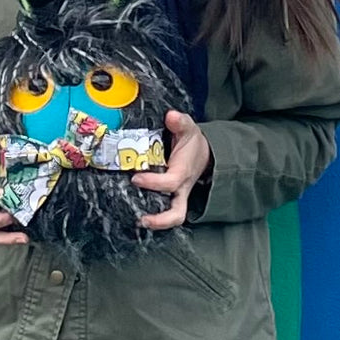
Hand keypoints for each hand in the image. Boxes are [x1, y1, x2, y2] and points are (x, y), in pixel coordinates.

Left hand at [131, 110, 212, 229]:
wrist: (205, 153)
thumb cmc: (192, 142)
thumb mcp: (188, 128)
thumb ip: (180, 122)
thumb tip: (171, 116)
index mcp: (183, 172)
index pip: (170, 183)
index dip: (153, 183)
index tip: (136, 178)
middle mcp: (181, 188)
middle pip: (177, 213)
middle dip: (161, 220)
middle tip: (141, 219)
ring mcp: (177, 195)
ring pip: (172, 216)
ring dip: (157, 222)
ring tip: (137, 221)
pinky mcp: (171, 197)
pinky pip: (164, 209)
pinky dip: (153, 214)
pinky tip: (134, 212)